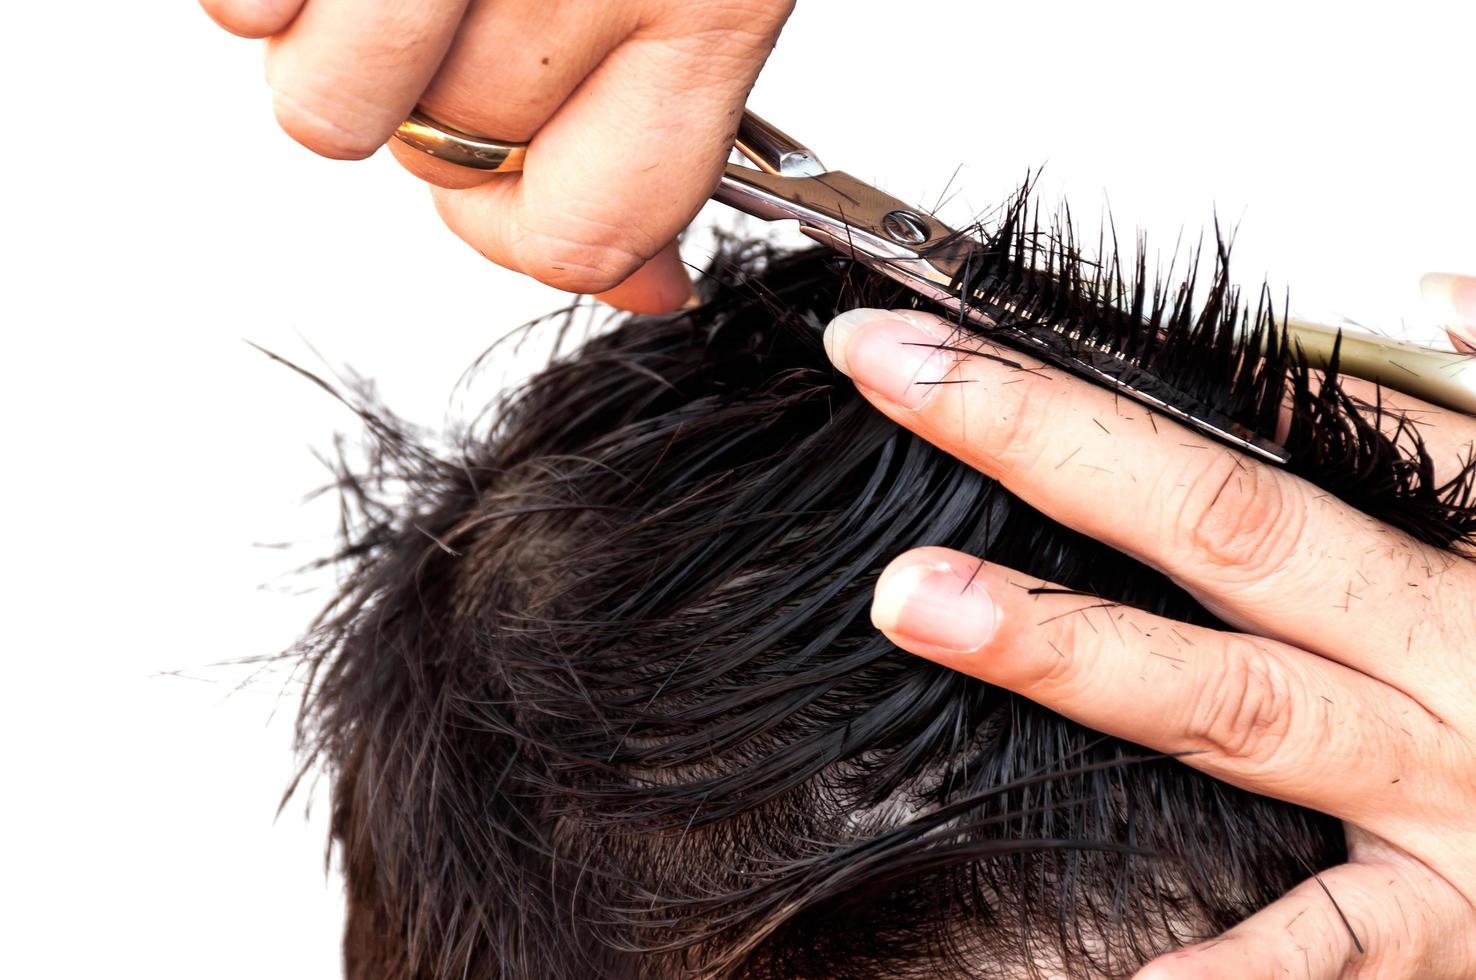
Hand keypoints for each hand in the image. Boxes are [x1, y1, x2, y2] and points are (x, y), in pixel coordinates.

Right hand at [201, 0, 793, 312]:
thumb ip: (663, 140)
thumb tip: (648, 294)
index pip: (590, 232)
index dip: (538, 235)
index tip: (524, 189)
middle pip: (453, 168)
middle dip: (445, 115)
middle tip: (468, 13)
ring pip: (330, 113)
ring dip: (341, 53)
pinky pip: (239, 7)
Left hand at [821, 291, 1475, 976]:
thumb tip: (1437, 292)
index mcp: (1456, 550)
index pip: (1228, 442)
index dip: (1070, 389)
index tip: (924, 341)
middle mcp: (1444, 656)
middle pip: (1218, 529)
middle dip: (1046, 447)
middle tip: (898, 384)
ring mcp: (1448, 794)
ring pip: (1236, 708)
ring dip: (1070, 649)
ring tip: (918, 603)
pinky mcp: (1458, 929)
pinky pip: (1331, 951)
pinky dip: (1229, 969)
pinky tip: (1116, 977)